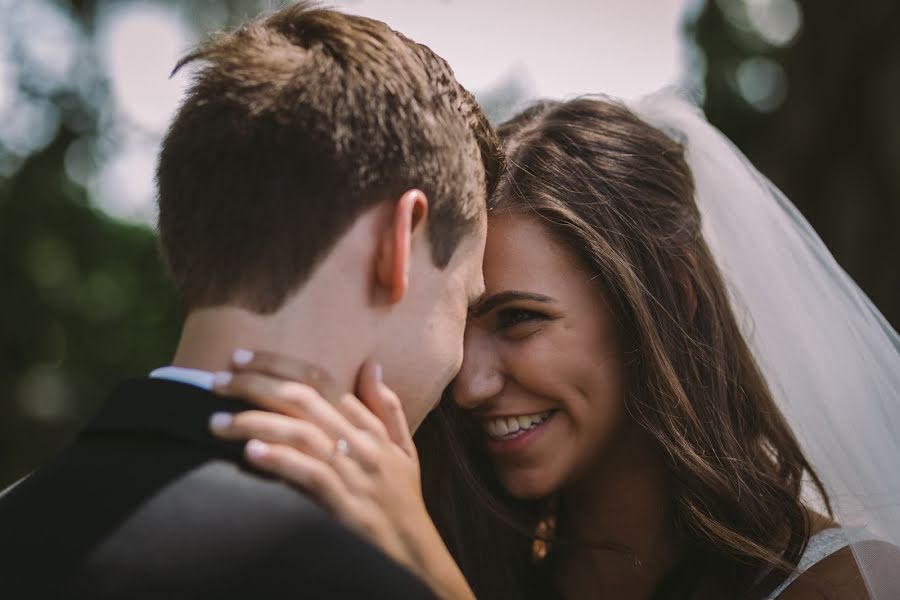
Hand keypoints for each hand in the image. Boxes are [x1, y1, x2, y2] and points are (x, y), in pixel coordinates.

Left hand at [208, 351, 474, 599]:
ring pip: (301, 432)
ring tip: (216, 421)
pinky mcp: (344, 505)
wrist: (415, 554)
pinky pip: (309, 475)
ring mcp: (354, 473)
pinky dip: (280, 460)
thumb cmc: (403, 500)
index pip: (320, 380)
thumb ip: (387, 407)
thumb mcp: (404, 449)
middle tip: (216, 381)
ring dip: (254, 421)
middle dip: (255, 384)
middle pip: (303, 398)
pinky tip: (250, 453)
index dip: (278, 364)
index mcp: (370, 426)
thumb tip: (372, 365)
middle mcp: (361, 442)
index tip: (240, 358)